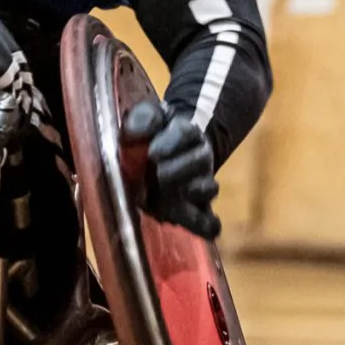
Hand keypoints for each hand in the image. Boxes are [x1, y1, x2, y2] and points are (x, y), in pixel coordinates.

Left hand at [120, 97, 219, 238]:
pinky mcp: (195, 213)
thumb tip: (135, 133)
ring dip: (187, 192)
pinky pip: (209, 223)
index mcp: (187, 132)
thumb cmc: (151, 137)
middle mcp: (200, 158)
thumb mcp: (144, 119)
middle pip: (199, 161)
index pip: (185, 133)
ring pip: (209, 189)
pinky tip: (191, 224)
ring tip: (165, 194)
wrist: (162, 157)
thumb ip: (141, 119)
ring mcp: (201, 186)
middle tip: (156, 175)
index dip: (170, 143)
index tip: (152, 154)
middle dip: (176, 169)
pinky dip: (205, 225)